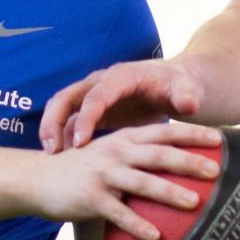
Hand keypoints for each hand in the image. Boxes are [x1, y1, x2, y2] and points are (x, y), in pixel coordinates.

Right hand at [30, 120, 222, 239]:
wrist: (37, 178)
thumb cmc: (81, 169)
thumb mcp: (110, 153)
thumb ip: (138, 156)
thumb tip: (174, 168)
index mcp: (124, 139)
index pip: (164, 132)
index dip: (191, 134)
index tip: (219, 139)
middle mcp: (116, 153)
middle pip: (159, 155)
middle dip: (189, 161)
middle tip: (217, 170)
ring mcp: (103, 175)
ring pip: (142, 183)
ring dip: (170, 192)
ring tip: (195, 202)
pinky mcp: (90, 198)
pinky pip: (118, 214)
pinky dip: (137, 225)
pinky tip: (156, 236)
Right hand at [40, 57, 204, 151]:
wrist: (173, 80)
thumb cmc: (178, 85)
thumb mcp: (185, 87)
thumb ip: (185, 95)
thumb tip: (188, 105)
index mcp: (119, 77)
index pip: (96, 97)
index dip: (86, 119)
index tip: (80, 143)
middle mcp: (100, 85)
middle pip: (65, 98)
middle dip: (54, 122)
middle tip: (52, 150)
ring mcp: (94, 97)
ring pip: (61, 109)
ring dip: (52, 130)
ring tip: (50, 156)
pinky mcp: (93, 112)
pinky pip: (69, 123)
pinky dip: (62, 139)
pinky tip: (61, 161)